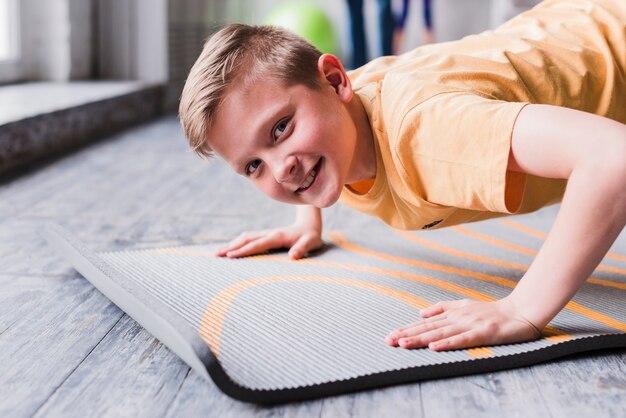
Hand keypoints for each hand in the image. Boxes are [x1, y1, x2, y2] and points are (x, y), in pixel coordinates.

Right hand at [215, 222, 322, 259]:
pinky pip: (248, 238)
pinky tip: (230, 248)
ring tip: (218, 252)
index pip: (257, 244)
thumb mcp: (311, 243)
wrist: (310, 224)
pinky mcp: (265, 235)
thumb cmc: (311, 237)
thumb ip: (302, 248)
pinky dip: (237, 243)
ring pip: (245, 237)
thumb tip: (293, 257)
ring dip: (231, 244)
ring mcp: (266, 233)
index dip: (244, 250)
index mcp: (277, 236)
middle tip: (216, 255)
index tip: (230, 256)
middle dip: (231, 246)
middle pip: (246, 239)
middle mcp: (269, 233)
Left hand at [385, 297, 541, 350]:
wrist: (520, 311)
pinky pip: (462, 339)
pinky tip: (434, 347)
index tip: (390, 336)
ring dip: (421, 339)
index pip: (425, 323)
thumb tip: (419, 313)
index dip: (407, 329)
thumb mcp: (464, 305)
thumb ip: (442, 308)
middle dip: (407, 335)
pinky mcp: (482, 332)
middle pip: (428, 328)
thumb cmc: (492, 311)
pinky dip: (447, 343)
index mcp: (453, 313)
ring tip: (403, 344)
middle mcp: (458, 318)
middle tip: (389, 341)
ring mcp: (469, 324)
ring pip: (440, 333)